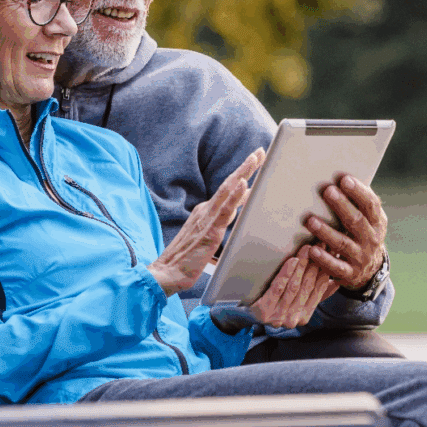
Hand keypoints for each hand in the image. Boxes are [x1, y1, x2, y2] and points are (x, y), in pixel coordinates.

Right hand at [147, 148, 264, 295]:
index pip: (226, 191)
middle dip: (245, 167)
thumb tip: (235, 226)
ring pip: (227, 191)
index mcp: (205, 213)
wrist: (166, 274)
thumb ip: (218, 230)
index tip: (254, 162)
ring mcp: (207, 219)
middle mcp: (205, 211)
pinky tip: (243, 183)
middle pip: (228, 185)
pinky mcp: (209, 231)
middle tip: (260, 152)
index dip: (241, 175)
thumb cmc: (185, 262)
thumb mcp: (206, 241)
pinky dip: (234, 195)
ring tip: (255, 159)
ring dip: (242, 173)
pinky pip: (225, 210)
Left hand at [249, 253, 338, 328]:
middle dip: (314, 264)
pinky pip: (278, 288)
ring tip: (307, 249)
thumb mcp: (295, 302)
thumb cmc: (271, 304)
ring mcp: (279, 316)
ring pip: (294, 286)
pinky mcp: (264, 310)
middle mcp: (294, 319)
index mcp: (304, 316)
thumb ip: (314, 295)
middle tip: (319, 246)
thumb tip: (335, 281)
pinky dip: (286, 273)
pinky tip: (292, 261)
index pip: (318, 290)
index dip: (325, 271)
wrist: (244, 315)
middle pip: (307, 286)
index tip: (329, 254)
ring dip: (302, 266)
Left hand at [302, 175, 388, 290]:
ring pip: (343, 243)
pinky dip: (323, 259)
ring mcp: (361, 257)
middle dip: (342, 206)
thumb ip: (357, 202)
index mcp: (377, 222)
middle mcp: (371, 239)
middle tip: (328, 191)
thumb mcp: (367, 219)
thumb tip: (340, 175)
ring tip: (310, 221)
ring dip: (326, 232)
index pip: (371, 205)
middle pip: (356, 221)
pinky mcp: (349, 273)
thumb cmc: (361, 233)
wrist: (370, 270)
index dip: (359, 192)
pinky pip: (336, 266)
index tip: (344, 179)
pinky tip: (311, 249)